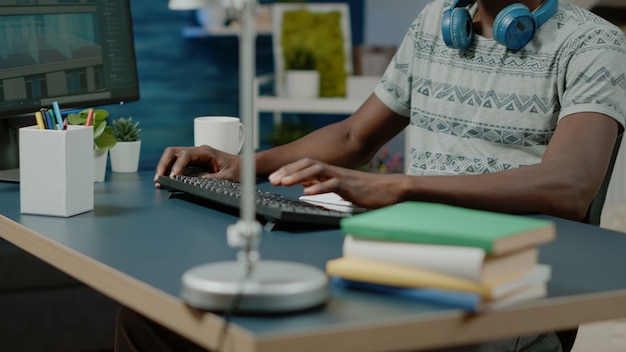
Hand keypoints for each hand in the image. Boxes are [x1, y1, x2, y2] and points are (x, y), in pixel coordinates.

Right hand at [153, 145, 240, 186]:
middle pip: (173, 152)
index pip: (186, 155)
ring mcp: (194, 156)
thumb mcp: (229, 176)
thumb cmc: (238, 170)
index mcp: (206, 152)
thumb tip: (198, 183)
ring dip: (163, 167)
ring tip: (159, 181)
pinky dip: (169, 170)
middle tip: (159, 178)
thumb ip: (215, 179)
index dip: (177, 166)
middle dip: (163, 164)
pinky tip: (165, 179)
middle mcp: (198, 151)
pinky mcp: (193, 162)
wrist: (244, 166)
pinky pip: (177, 163)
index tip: (172, 177)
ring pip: (172, 156)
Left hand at [268, 158, 404, 208]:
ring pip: (317, 171)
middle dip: (288, 171)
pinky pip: (333, 185)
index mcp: (331, 171)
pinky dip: (320, 188)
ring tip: (284, 182)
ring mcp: (343, 177)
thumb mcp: (340, 187)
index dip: (289, 169)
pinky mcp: (351, 187)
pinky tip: (308, 193)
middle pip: (308, 164)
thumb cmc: (366, 190)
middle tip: (272, 179)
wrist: (390, 190)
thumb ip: (323, 184)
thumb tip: (306, 186)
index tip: (274, 177)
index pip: (306, 165)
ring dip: (299, 176)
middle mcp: (335, 170)